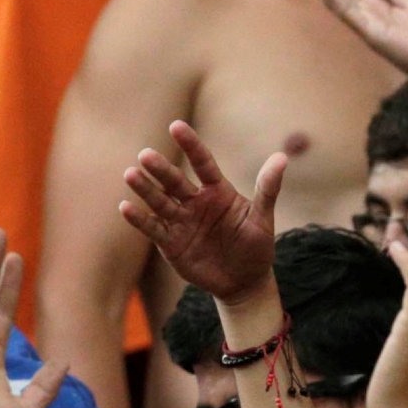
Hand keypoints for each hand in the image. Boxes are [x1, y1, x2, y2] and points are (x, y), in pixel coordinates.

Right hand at [118, 122, 283, 307]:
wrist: (244, 281)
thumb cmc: (255, 245)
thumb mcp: (263, 217)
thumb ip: (267, 189)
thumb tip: (282, 157)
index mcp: (218, 190)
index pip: (202, 163)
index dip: (190, 145)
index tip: (176, 126)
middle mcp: (195, 201)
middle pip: (175, 181)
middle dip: (160, 169)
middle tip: (145, 154)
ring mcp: (181, 221)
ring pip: (160, 201)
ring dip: (145, 189)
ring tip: (130, 174)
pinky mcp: (171, 242)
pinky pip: (154, 228)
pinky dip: (139, 219)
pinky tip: (125, 207)